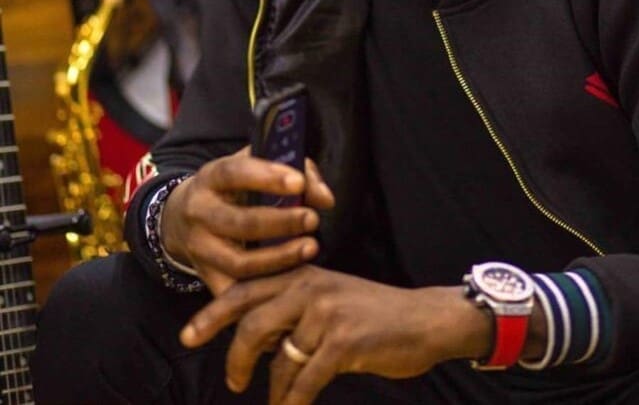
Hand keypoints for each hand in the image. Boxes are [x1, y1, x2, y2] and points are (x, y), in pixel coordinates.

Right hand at [160, 150, 334, 294]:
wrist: (184, 216)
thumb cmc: (235, 187)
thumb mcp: (257, 168)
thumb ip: (296, 173)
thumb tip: (326, 199)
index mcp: (211, 177)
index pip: (235, 173)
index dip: (267, 177)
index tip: (298, 182)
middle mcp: (199, 213)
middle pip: (240, 223)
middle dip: (281, 223)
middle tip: (313, 219)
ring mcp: (199, 249)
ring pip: (239, 263)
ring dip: (279, 258)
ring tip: (310, 247)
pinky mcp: (206, 277)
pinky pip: (236, 293)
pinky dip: (264, 291)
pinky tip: (292, 282)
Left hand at [179, 265, 492, 402]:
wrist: (423, 319)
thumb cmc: (372, 314)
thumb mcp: (329, 298)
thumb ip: (292, 309)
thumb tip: (254, 341)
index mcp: (302, 273)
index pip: (246, 288)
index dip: (213, 312)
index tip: (188, 335)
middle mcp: (310, 286)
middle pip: (252, 321)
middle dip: (235, 356)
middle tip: (231, 382)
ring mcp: (326, 313)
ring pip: (279, 358)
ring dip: (273, 389)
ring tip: (275, 402)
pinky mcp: (342, 341)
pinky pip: (303, 381)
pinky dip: (293, 402)